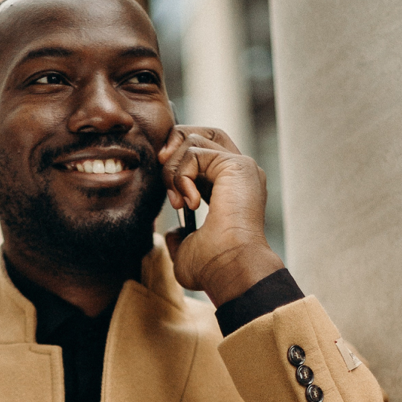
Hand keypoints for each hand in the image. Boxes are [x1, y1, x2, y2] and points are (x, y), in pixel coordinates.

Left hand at [158, 127, 283, 306]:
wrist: (229, 270)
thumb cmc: (212, 267)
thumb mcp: (187, 249)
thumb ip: (180, 235)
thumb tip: (173, 231)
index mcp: (230, 188)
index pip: (201, 153)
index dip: (176, 161)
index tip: (168, 192)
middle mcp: (239, 172)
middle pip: (201, 132)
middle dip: (173, 145)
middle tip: (161, 169)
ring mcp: (241, 166)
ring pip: (192, 139)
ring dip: (172, 169)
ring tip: (178, 202)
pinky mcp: (237, 165)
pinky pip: (195, 151)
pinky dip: (181, 175)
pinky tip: (190, 203)